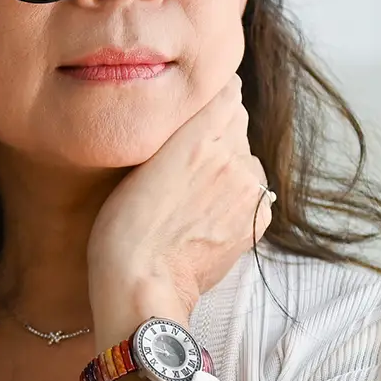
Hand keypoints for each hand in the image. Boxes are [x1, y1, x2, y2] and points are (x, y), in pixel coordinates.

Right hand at [87, 74, 270, 349]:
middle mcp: (233, 158)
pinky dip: (236, 195)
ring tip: (190, 192)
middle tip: (179, 163)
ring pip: (245, 157)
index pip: (225, 92)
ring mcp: (249, 190)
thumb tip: (214, 97)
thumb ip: (181, 126)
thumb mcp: (138, 162)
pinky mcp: (257, 218)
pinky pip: (252, 190)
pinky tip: (206, 213)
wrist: (144, 288)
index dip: (208, 100)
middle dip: (215, 134)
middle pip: (236, 124)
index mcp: (199, 137)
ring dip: (226, 165)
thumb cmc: (123, 228)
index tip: (189, 114)